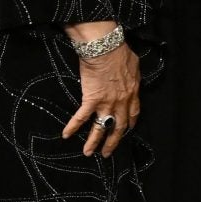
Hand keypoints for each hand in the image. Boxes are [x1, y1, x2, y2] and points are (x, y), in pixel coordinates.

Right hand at [62, 34, 140, 157]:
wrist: (106, 48)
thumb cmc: (120, 52)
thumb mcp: (134, 65)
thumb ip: (133, 76)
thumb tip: (131, 77)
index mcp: (132, 93)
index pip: (133, 114)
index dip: (129, 124)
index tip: (126, 131)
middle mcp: (121, 102)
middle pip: (118, 127)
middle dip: (113, 141)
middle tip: (107, 152)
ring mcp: (106, 103)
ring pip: (101, 127)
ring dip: (94, 141)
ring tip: (88, 153)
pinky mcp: (91, 100)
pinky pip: (81, 117)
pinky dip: (73, 126)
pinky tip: (66, 135)